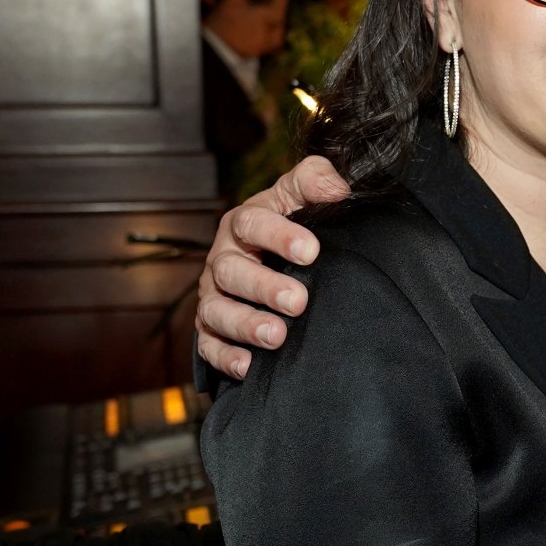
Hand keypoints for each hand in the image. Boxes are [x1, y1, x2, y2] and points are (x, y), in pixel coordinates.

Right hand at [196, 156, 349, 377]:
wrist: (268, 256)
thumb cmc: (287, 222)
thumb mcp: (298, 195)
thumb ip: (315, 179)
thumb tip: (338, 188)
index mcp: (243, 223)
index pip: (253, 223)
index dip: (280, 236)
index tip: (312, 251)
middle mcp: (223, 258)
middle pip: (232, 271)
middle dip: (264, 288)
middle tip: (298, 301)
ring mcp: (214, 295)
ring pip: (217, 310)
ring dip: (245, 325)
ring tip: (277, 336)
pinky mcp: (211, 328)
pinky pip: (208, 345)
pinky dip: (224, 356)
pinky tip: (247, 366)